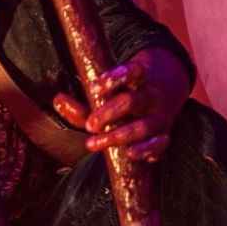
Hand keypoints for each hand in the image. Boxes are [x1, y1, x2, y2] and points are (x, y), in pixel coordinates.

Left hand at [51, 49, 188, 162]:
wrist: (168, 88)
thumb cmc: (127, 92)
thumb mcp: (110, 89)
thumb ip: (84, 100)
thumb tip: (58, 101)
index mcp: (140, 77)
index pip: (133, 71)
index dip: (115, 78)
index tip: (94, 88)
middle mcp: (151, 95)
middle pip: (132, 102)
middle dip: (108, 113)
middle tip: (89, 125)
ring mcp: (160, 115)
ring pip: (143, 126)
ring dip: (118, 136)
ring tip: (93, 144)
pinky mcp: (165, 133)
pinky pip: (161, 144)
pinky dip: (147, 149)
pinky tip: (129, 154)